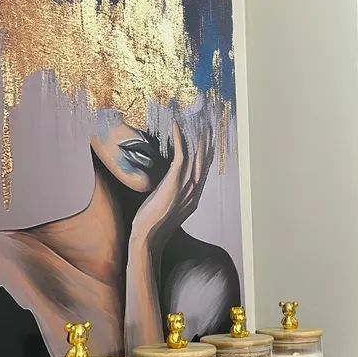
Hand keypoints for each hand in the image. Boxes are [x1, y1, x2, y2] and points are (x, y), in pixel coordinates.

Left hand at [130, 121, 213, 248]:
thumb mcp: (168, 207)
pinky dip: (180, 139)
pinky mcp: (175, 183)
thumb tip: (167, 184)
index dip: (208, 151)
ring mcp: (187, 187)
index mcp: (195, 196)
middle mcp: (195, 190)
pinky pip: (181, 155)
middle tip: (209, 121)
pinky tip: (176, 126)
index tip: (208, 136)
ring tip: (197, 119)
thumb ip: (173, 194)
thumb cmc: (153, 224)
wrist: (149, 237)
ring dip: (198, 135)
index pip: (205, 169)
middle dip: (208, 139)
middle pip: (206, 159)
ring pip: (197, 155)